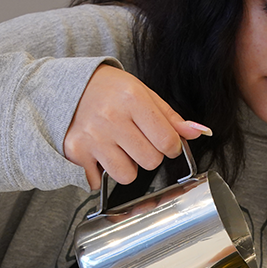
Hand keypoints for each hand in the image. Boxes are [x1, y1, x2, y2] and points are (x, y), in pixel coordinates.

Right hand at [63, 64, 211, 189]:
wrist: (67, 87)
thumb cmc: (109, 91)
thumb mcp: (143, 94)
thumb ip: (171, 118)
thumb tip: (199, 132)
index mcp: (132, 99)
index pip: (167, 141)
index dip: (171, 147)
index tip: (164, 143)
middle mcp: (111, 118)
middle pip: (150, 161)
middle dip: (148, 155)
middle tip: (136, 141)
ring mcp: (92, 137)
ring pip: (127, 175)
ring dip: (126, 166)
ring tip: (117, 148)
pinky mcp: (76, 151)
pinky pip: (100, 180)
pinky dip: (101, 172)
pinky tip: (99, 153)